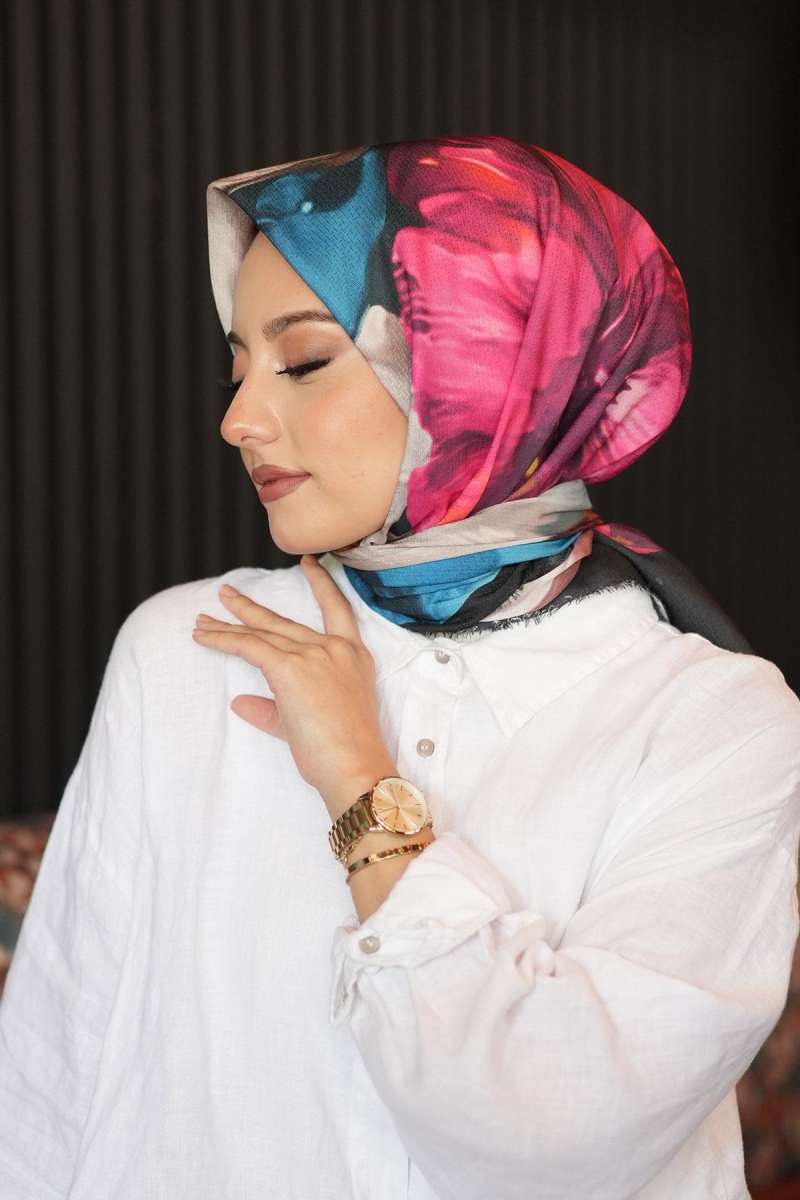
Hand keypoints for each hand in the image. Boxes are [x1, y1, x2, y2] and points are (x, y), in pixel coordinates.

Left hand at [191, 555, 395, 819]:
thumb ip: (274, 708)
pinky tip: (203, 637)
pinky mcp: (290, 667)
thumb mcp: (315, 721)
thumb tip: (242, 703)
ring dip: (227, 626)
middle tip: (227, 594)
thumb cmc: (344, 751)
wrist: (354, 765)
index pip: (338, 608)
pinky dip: (223, 641)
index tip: (309, 564)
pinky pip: (248, 647)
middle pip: (283, 620)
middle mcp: (335, 648)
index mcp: (353, 656)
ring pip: (260, 633)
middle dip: (249, 608)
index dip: (322, 584)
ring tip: (202, 621)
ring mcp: (314, 654)